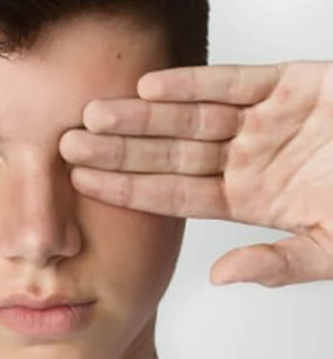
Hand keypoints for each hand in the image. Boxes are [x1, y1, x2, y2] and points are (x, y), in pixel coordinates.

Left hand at [59, 60, 332, 287]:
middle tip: (67, 146)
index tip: (84, 184)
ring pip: (191, 118)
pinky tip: (152, 87)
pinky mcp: (292, 84)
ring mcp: (266, 122)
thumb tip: (221, 277)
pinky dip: (196, 83)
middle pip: (169, 155)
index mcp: (249, 200)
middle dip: (119, 151)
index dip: (129, 189)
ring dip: (143, 117)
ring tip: (95, 114)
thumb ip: (280, 263)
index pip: (174, 195)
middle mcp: (248, 159)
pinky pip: (234, 82)